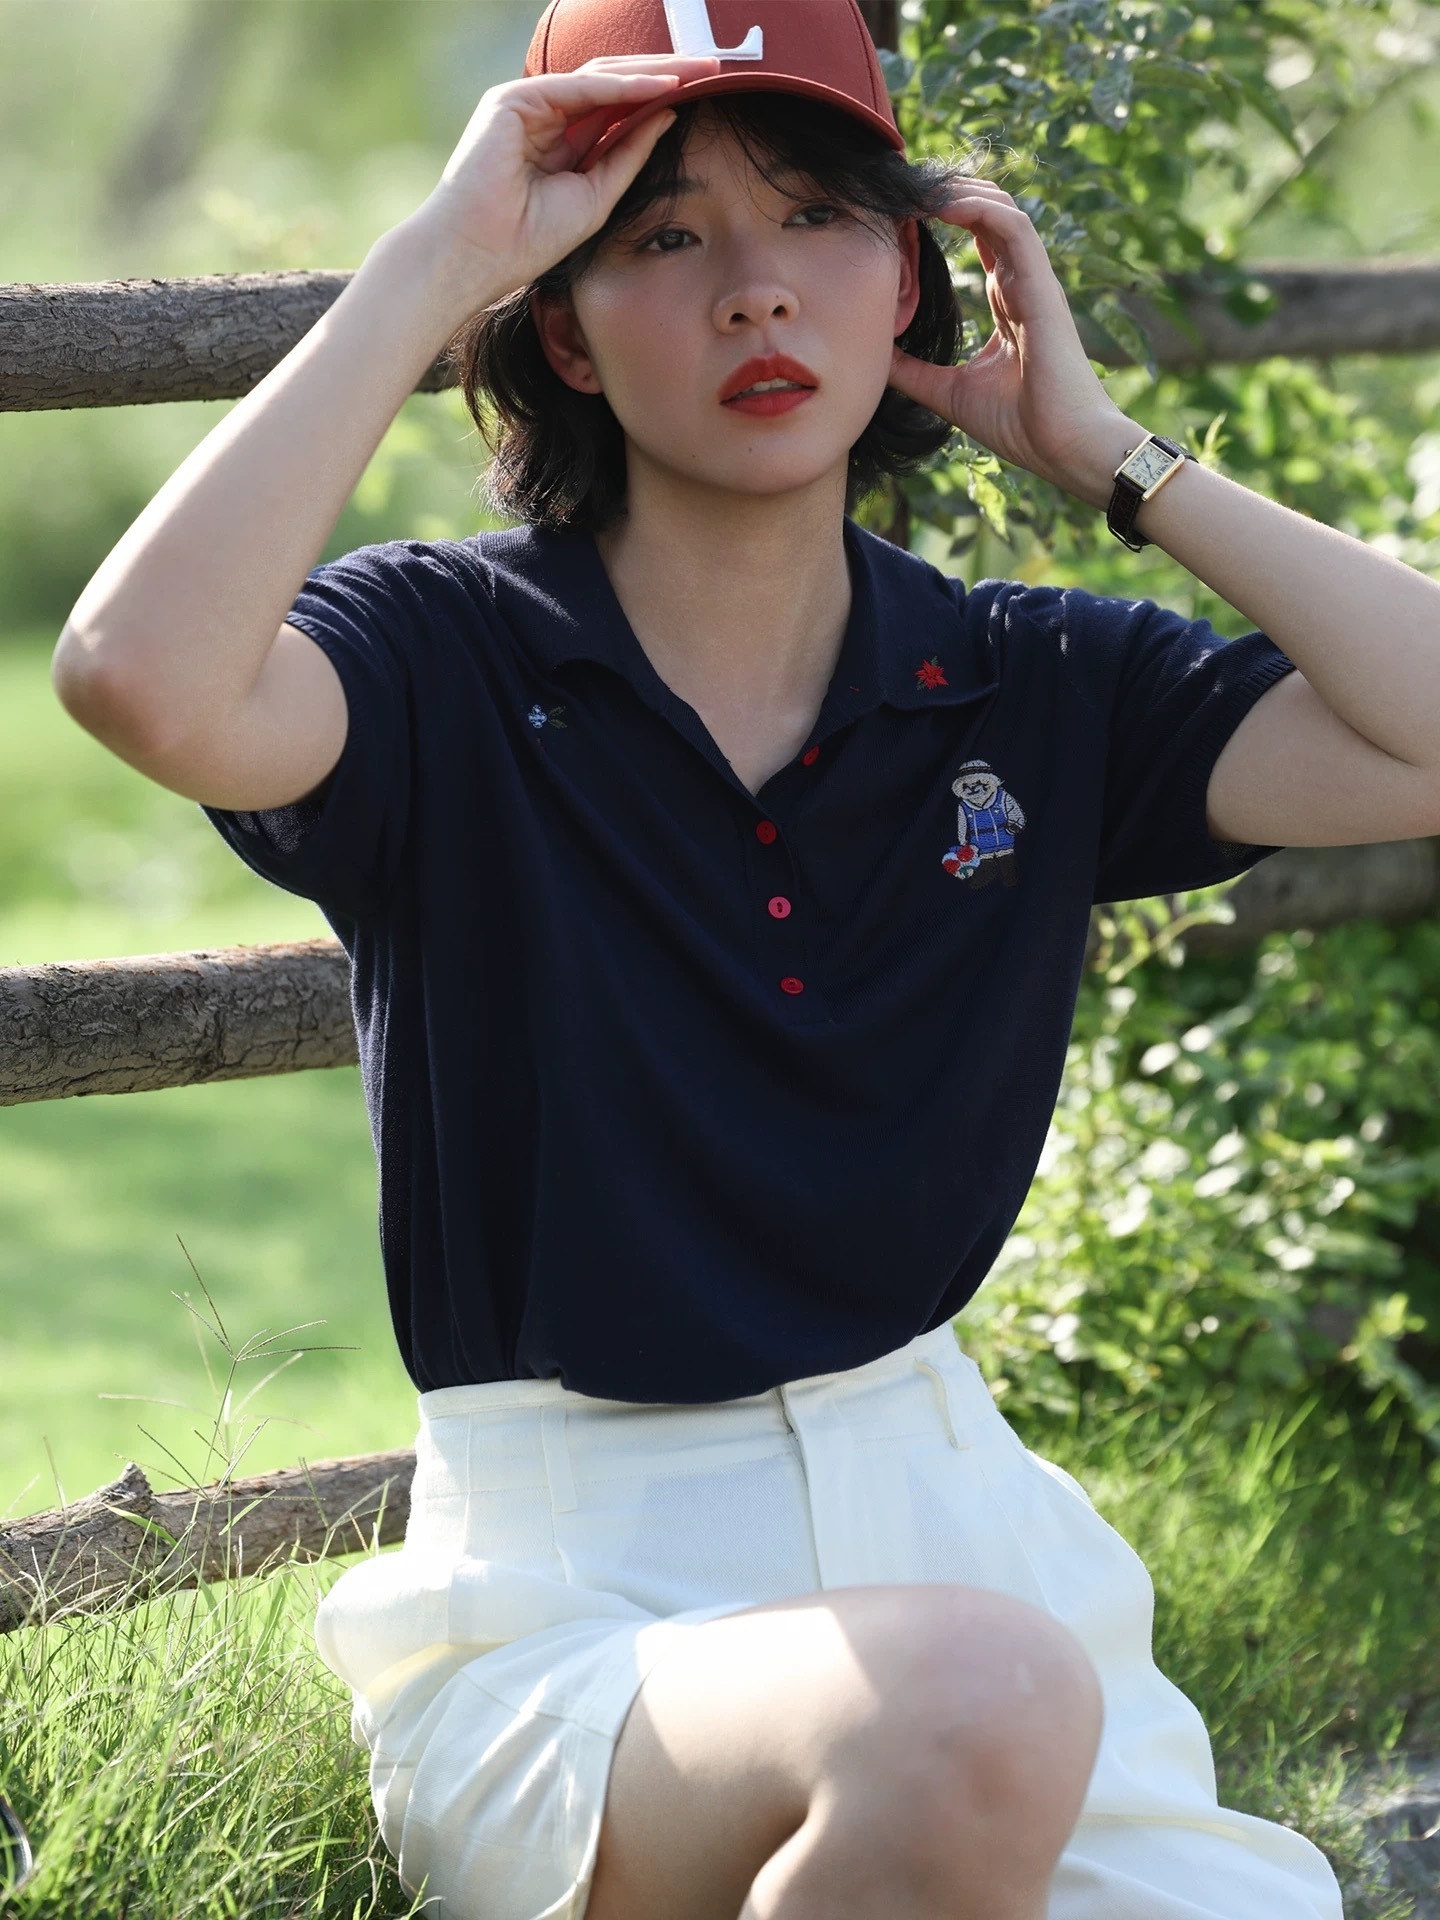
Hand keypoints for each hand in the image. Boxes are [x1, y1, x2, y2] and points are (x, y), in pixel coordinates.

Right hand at [399, 54, 722, 313]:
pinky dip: (617, 87)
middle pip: (612, 85)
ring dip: (648, 72)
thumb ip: (627, 156)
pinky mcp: (513, 102)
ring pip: (598, 78)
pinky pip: (576, 88)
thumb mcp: (596, 197)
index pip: (616, 109)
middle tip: (711, 67)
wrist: (475, 256)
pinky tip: (655, 87)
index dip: (659, 98)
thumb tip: (668, 116)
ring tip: (694, 71)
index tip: (704, 93)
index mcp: (559, 141)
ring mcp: (526, 105)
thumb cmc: (526, 240)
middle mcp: (543, 116)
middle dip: (662, 74)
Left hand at [888, 181, 1133, 493]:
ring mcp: (1034, 280)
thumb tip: (872, 358)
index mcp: (1006, 298)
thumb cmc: (1020, 425)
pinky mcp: (1042, 286)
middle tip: (902, 185)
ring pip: (1001, 208)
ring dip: (957, 190)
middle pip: (987, 210)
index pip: (977, 236)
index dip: (941, 215)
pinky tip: (941, 205)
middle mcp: (1021, 281)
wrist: (1064, 449)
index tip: (899, 210)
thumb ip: (913, 372)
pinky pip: (1013, 226)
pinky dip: (978, 209)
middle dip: (946, 191)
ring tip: (915, 186)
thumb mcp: (949, 394)